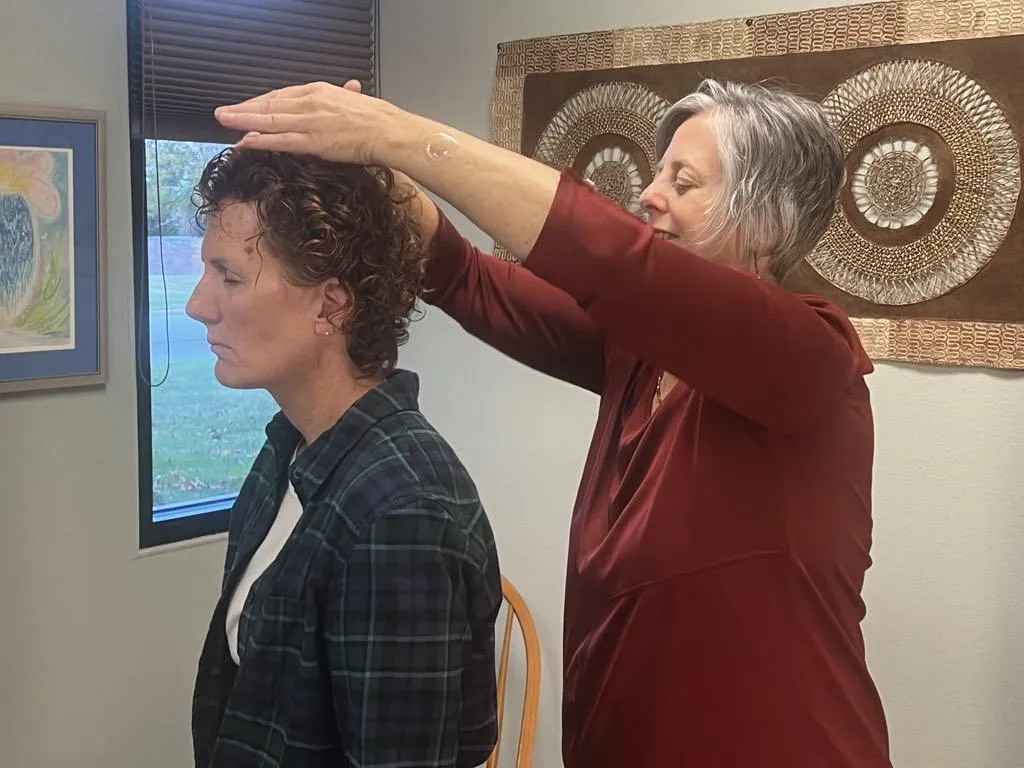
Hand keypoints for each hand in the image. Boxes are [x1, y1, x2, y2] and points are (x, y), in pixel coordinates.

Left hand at [214, 80, 399, 165]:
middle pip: (269, 105)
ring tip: (225, 122)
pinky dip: (261, 140)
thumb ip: (346, 95)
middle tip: (223, 112)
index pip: (281, 95)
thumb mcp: (356, 100)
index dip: (260, 102)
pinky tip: (246, 140)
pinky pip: (280, 140)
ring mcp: (309, 122)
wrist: (389, 131)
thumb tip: (351, 88)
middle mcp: (309, 102)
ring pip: (269, 120)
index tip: (246, 107)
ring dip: (243, 121)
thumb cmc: (378, 120)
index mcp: (318, 91)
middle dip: (244, 109)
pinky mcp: (313, 141)